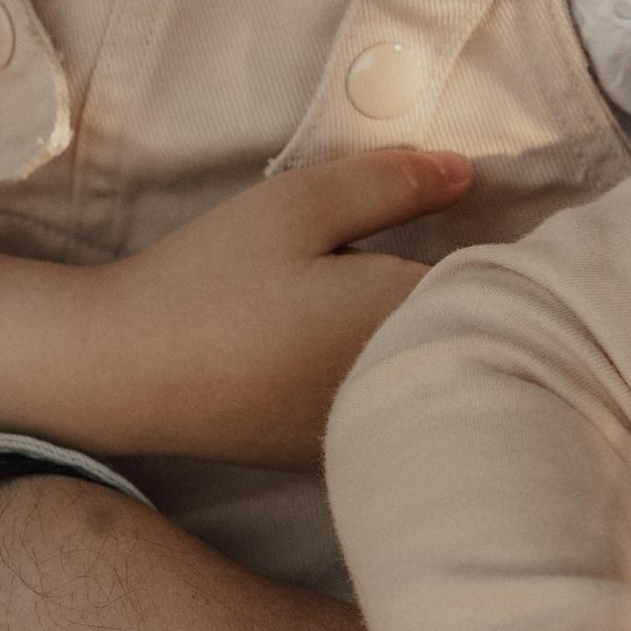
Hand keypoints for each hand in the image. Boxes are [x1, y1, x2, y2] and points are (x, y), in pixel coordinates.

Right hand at [66, 146, 469, 466]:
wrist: (120, 373)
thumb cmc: (206, 282)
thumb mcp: (297, 207)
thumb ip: (392, 184)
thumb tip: (469, 175)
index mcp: (403, 322)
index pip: (501, 288)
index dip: (510, 256)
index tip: (509, 232)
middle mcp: (398, 389)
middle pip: (478, 338)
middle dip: (481, 299)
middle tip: (455, 260)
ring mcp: (367, 431)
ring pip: (436, 376)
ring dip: (437, 341)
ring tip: (396, 307)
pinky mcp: (333, 455)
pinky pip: (392, 409)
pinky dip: (393, 378)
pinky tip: (345, 352)